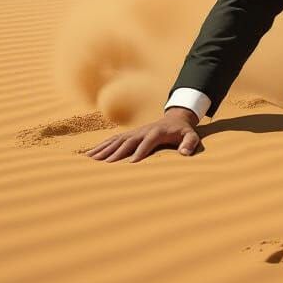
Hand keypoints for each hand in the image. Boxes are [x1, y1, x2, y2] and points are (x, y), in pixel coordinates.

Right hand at [86, 107, 201, 162]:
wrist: (175, 119)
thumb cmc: (182, 131)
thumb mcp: (191, 135)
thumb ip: (190, 143)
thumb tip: (185, 152)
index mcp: (158, 132)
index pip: (148, 141)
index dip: (141, 151)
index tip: (132, 163)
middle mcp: (143, 131)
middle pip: (129, 141)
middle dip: (117, 151)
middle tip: (104, 163)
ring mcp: (135, 132)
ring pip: (117, 139)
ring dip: (104, 148)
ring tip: (90, 159)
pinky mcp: (129, 134)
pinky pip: (113, 139)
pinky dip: (102, 146)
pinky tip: (90, 154)